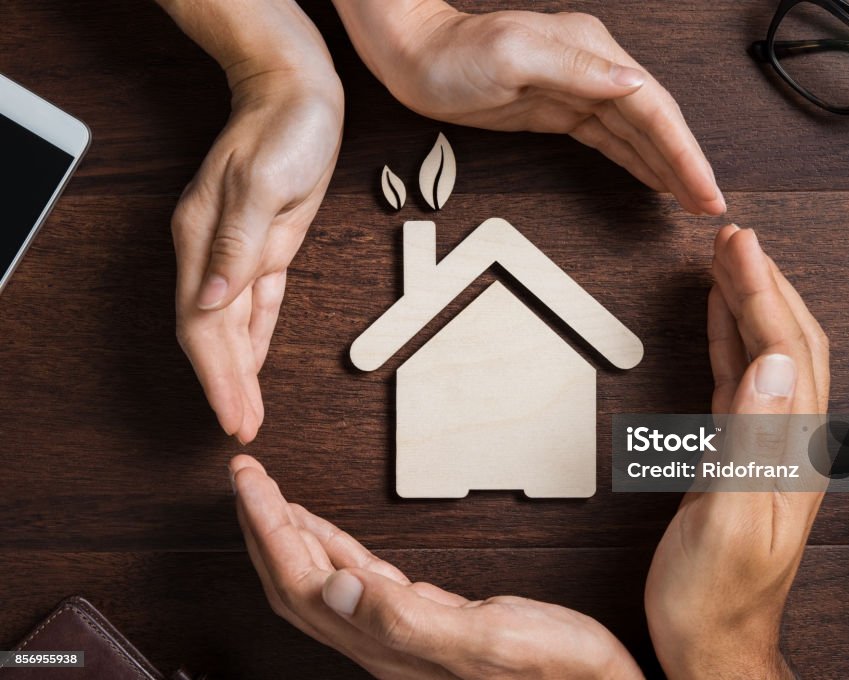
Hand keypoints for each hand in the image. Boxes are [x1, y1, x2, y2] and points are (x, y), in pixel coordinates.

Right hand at [160, 0, 343, 441]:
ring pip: (234, 326)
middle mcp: (214, 251)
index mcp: (203, 240)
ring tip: (246, 411)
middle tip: (241, 430)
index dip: (216, 376)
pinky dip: (256, 338)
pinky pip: (258, 304)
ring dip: (240, 371)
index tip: (232, 416)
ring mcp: (239, 251)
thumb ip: (238, 244)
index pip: (203, 325)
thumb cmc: (282, 129)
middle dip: (227, 386)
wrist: (297, 95)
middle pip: (214, 335)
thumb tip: (212, 300)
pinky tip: (256, 363)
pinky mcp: (268, 247)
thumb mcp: (263, 183)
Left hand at [230, 454, 642, 678]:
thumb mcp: (483, 639)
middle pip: (298, 580)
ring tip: (268, 495)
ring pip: (321, 577)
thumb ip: (406, 619)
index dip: (269, 530)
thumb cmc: (551, 668)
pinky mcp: (421, 615)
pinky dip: (332, 545)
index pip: (304, 582)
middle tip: (246, 477)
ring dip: (289, 533)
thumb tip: (333, 590)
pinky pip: (356, 575)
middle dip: (264, 525)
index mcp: (386, 642)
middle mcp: (381, 638)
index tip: (250, 485)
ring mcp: (398, 628)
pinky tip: (324, 529)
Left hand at [334, 0, 724, 215]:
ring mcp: (578, 90)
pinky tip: (653, 177)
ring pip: (637, 134)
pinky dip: (636, 160)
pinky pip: (610, 139)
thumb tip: (633, 83)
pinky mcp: (560, 110)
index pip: (654, 108)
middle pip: (655, 123)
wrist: (413, 56)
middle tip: (709, 204)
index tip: (705, 187)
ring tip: (692, 199)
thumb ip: (578, 68)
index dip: (684, 152)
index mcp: (592, 54)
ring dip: (667, 167)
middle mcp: (593, 69)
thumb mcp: (514, 53)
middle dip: (686, 165)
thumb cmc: (453, 54)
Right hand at [644, 226, 829, 678]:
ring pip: (767, 353)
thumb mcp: (731, 520)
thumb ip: (753, 440)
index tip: (737, 244)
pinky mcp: (740, 454)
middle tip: (732, 236)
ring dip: (749, 301)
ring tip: (727, 260)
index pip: (784, 350)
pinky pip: (741, 379)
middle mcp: (790, 443)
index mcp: (793, 453)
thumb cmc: (715, 597)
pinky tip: (718, 319)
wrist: (711, 644)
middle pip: (788, 341)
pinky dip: (730, 338)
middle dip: (763, 281)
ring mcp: (767, 446)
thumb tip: (772, 362)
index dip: (760, 290)